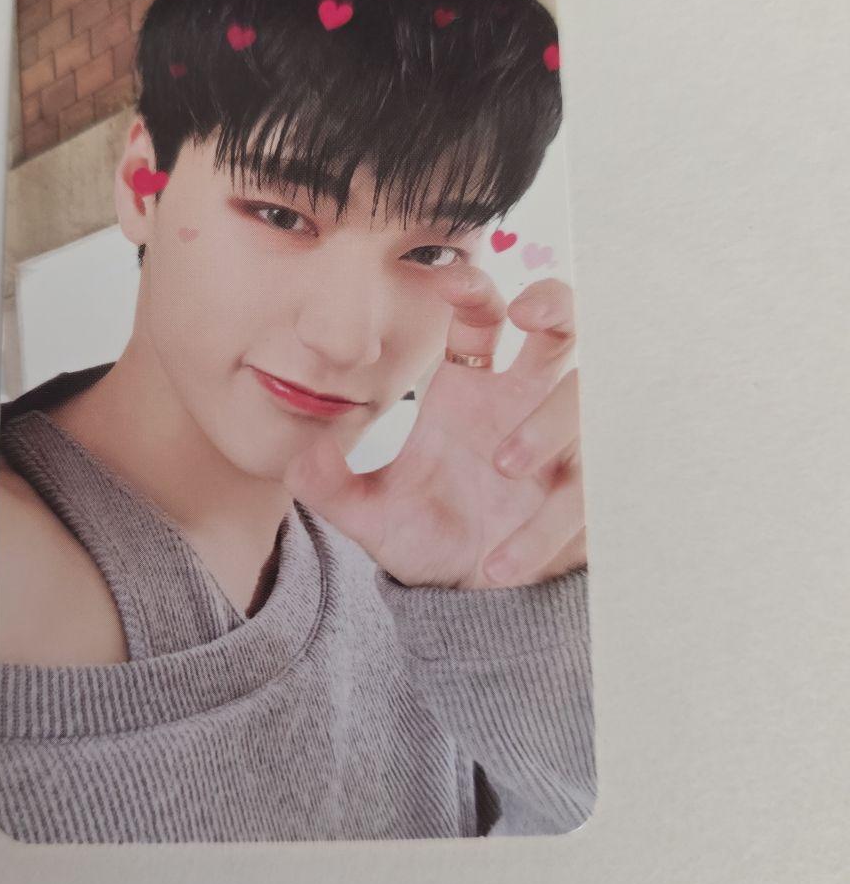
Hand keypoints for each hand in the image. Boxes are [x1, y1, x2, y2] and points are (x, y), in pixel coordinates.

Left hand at [282, 265, 585, 589]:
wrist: (467, 599)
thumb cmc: (426, 538)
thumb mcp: (371, 513)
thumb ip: (331, 487)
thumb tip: (298, 460)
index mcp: (472, 390)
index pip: (483, 319)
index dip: (475, 291)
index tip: (452, 284)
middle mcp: (523, 406)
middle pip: (561, 330)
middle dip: (556, 307)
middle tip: (530, 316)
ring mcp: (561, 446)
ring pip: (581, 403)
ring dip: (546, 424)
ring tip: (503, 465)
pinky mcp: (583, 498)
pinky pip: (583, 495)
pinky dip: (544, 528)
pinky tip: (500, 562)